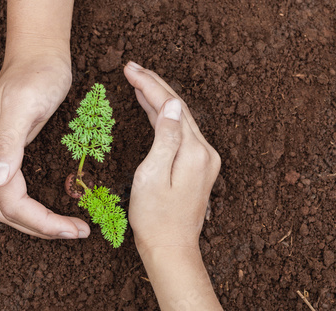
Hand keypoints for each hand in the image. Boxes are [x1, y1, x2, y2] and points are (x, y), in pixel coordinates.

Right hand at [0, 53, 89, 238]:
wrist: (39, 54)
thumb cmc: (38, 74)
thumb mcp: (26, 103)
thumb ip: (8, 141)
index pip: (11, 201)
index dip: (42, 221)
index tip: (75, 229)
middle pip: (8, 209)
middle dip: (43, 227)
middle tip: (78, 232)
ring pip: (9, 204)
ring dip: (38, 221)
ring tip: (70, 227)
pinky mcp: (5, 151)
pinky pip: (15, 191)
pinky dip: (34, 207)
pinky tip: (54, 210)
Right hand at [124, 62, 221, 309]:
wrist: (171, 247)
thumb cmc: (155, 217)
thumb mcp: (152, 175)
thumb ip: (166, 137)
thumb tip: (173, 104)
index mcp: (194, 152)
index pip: (170, 107)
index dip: (149, 85)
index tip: (130, 69)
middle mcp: (205, 152)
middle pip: (179, 108)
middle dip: (155, 86)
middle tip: (133, 68)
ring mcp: (204, 159)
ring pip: (181, 119)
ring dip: (160, 99)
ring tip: (140, 82)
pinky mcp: (199, 166)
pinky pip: (182, 133)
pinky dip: (167, 118)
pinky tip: (155, 110)